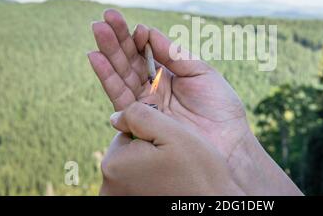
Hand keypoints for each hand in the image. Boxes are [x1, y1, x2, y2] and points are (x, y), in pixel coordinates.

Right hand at [88, 9, 300, 194]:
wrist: (227, 142)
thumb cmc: (220, 107)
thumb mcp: (201, 72)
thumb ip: (174, 54)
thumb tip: (149, 31)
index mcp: (170, 75)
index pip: (147, 52)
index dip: (138, 37)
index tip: (135, 25)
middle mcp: (154, 88)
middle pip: (130, 60)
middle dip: (117, 39)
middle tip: (104, 18)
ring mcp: (145, 103)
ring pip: (121, 74)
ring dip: (108, 53)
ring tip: (97, 29)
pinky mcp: (138, 120)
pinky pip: (119, 95)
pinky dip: (106, 76)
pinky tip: (95, 57)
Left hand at [100, 102, 243, 195]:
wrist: (213, 207)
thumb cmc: (198, 173)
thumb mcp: (173, 132)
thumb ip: (141, 115)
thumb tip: (117, 116)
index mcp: (114, 164)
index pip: (127, 132)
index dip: (152, 134)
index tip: (170, 149)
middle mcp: (109, 186)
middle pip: (128, 152)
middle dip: (149, 151)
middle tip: (175, 164)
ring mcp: (120, 198)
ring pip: (135, 168)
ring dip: (152, 168)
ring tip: (175, 178)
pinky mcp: (131, 203)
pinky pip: (139, 184)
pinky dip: (153, 184)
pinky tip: (170, 188)